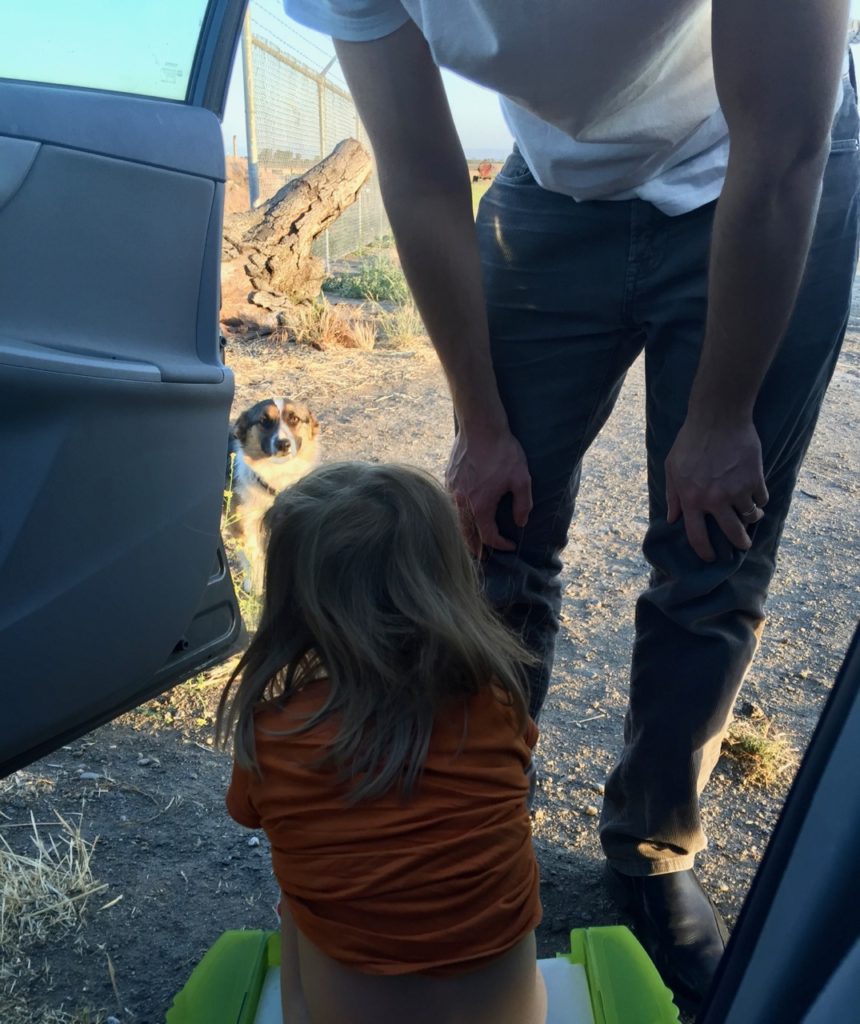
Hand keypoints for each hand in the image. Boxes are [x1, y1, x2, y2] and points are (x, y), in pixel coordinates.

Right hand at [445, 423, 532, 553]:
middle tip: (483, 558)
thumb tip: (520, 522)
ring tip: (471, 543)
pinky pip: (450, 505)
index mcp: (480, 506)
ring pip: (455, 521)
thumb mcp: (521, 478)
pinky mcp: (448, 480)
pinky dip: (457, 516)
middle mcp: (462, 503)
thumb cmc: (503, 452)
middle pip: (466, 535)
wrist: (480, 427)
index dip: (501, 545)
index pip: (488, 537)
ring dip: (464, 534)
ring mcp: (452, 491)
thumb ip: (522, 504)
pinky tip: (463, 515)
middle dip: (475, 549)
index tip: (510, 545)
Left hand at [665, 415, 767, 561]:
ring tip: (752, 515)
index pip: (697, 536)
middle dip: (740, 543)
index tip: (711, 558)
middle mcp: (715, 500)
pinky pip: (762, 499)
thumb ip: (673, 495)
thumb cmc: (691, 441)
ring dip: (752, 518)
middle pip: (732, 533)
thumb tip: (673, 517)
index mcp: (692, 499)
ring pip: (750, 517)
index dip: (705, 551)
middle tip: (743, 545)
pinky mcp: (755, 479)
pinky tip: (756, 494)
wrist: (718, 418)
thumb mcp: (672, 468)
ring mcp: (737, 490)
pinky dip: (760, 499)